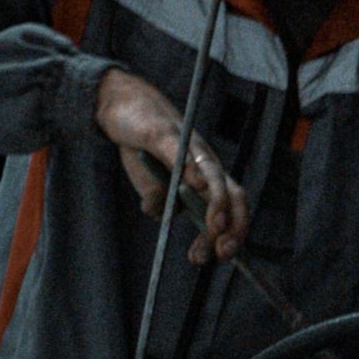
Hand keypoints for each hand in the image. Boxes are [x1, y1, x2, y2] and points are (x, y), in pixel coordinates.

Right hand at [94, 68, 248, 263]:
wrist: (123, 102)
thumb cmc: (143, 144)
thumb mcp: (149, 181)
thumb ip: (160, 201)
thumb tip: (166, 215)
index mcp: (205, 175)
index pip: (231, 205)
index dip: (234, 231)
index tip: (223, 256)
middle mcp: (203, 161)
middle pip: (231, 192)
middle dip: (233, 224)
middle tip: (223, 251)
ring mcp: (186, 146)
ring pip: (212, 174)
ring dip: (217, 203)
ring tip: (215, 228)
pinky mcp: (163, 133)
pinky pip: (179, 151)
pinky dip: (190, 168)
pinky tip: (197, 183)